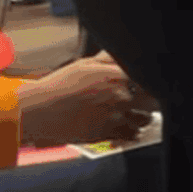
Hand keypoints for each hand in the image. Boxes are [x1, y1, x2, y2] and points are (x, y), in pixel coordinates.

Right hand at [19, 53, 158, 148]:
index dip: (152, 80)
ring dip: (143, 117)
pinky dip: (132, 132)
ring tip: (135, 113)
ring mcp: (115, 117)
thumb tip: (125, 55)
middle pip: (153, 100)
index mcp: (117, 75)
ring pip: (145, 120)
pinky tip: (125, 126)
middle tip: (144, 99)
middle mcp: (120, 96)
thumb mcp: (86, 65)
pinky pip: (131, 136)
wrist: (39, 111)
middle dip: (150, 100)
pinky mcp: (107, 134)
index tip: (148, 82)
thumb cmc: (60, 86)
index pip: (150, 77)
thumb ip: (110, 60)